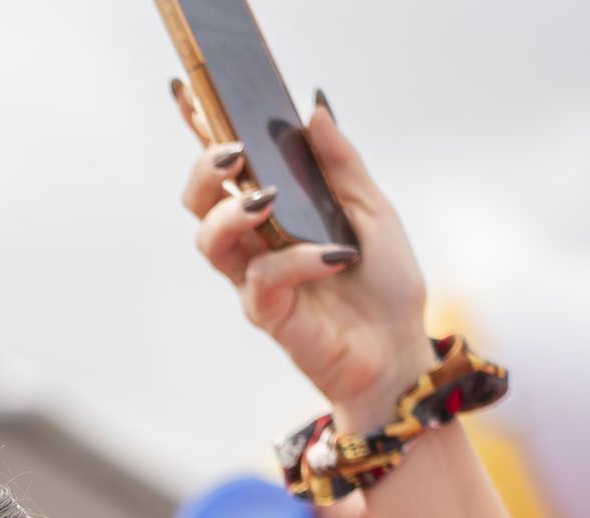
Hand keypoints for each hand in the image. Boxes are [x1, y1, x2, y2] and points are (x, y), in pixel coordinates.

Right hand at [179, 99, 441, 433]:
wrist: (398, 348)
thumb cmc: (382, 284)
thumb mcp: (372, 209)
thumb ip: (341, 164)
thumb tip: (313, 111)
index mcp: (274, 211)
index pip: (228, 169)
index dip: (201, 134)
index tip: (191, 97)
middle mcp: (254, 243)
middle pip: (199, 202)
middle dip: (205, 171)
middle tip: (233, 151)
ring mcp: (255, 279)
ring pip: (211, 241)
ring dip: (231, 212)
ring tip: (265, 197)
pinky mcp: (268, 314)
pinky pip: (263, 279)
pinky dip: (296, 260)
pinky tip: (333, 255)